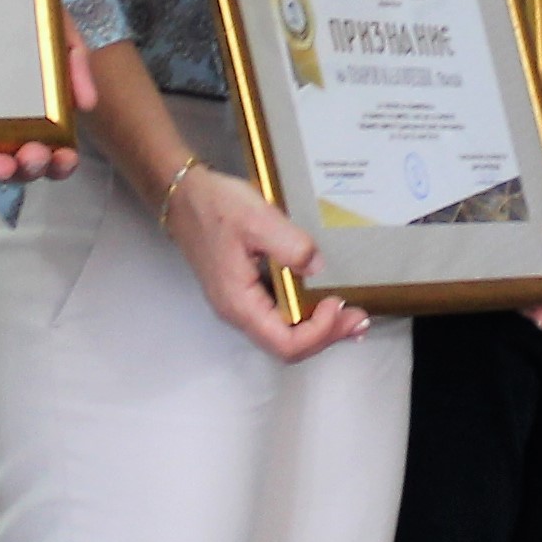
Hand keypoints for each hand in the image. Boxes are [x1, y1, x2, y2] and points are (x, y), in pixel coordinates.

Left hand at [0, 46, 98, 186]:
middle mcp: (9, 123)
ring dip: (0, 171)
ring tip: (5, 166)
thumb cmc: (26, 16)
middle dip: (31, 168)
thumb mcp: (59, 34)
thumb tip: (88, 104)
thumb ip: (77, 62)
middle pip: (21, 163)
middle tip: (36, 157)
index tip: (65, 157)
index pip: (51, 149)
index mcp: (39, 111)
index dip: (59, 163)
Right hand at [160, 161, 369, 363]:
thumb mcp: (257, 218)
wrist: (183, 195)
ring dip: (320, 329)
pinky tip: (323, 303)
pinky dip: (306, 316)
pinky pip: (279, 317)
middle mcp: (238, 312)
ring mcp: (241, 305)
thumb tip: (317, 267)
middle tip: (358, 319)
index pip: (285, 343)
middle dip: (327, 336)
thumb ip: (291, 245)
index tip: (337, 303)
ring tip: (349, 317)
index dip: (319, 332)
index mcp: (239, 303)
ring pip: (284, 335)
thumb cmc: (213, 206)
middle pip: (287, 346)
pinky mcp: (245, 293)